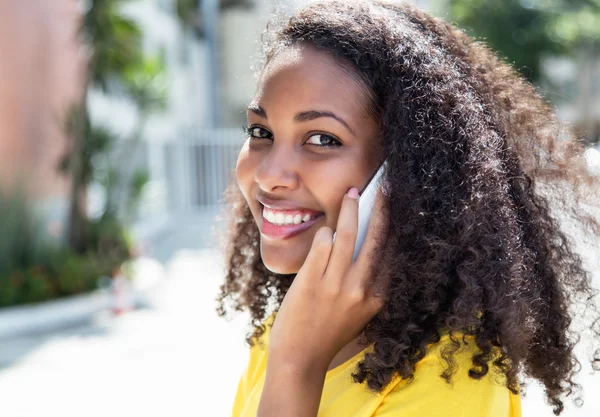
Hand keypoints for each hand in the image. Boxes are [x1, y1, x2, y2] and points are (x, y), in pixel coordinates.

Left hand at [267, 186, 387, 371]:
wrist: (300, 357)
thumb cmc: (329, 333)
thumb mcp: (359, 313)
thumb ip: (366, 284)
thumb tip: (366, 243)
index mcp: (376, 298)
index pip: (391, 254)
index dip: (395, 227)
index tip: (399, 208)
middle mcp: (359, 290)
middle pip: (374, 239)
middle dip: (381, 209)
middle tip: (384, 187)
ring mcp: (334, 285)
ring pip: (346, 235)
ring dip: (349, 209)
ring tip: (352, 193)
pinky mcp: (311, 281)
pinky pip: (322, 244)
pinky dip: (324, 233)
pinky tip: (325, 231)